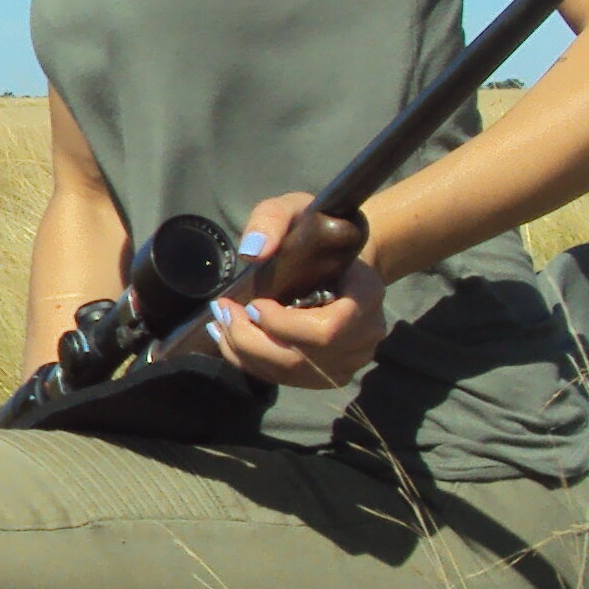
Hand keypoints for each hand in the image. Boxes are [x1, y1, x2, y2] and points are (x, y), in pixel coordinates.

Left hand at [207, 192, 387, 389]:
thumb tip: (254, 252)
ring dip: (245, 353)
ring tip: (220, 324)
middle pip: (302, 359)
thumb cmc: (319, 231)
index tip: (254, 303)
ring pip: (290, 374)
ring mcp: (350, 360)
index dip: (283, 325)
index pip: (326, 330)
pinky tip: (230, 339)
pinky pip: (286, 380)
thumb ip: (272, 219)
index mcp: (367, 294)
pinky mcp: (329, 375)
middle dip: (251, 341)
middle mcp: (365, 335)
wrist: (341, 258)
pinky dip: (251, 362)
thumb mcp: (295, 209)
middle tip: (223, 312)